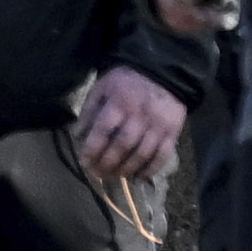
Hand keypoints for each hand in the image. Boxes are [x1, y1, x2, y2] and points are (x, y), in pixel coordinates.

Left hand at [74, 66, 188, 187]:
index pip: (103, 129)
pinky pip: (162, 156)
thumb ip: (90, 109)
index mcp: (120, 102)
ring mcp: (158, 125)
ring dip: (126, 169)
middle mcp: (140, 115)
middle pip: (122, 145)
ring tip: (114, 176)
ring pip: (141, 154)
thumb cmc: (126, 82)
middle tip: (97, 173)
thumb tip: (79, 134)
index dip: (92, 148)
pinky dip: (150, 169)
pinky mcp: (172, 132)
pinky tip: (139, 176)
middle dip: (107, 163)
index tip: (84, 161)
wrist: (162, 73)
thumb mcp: (103, 87)